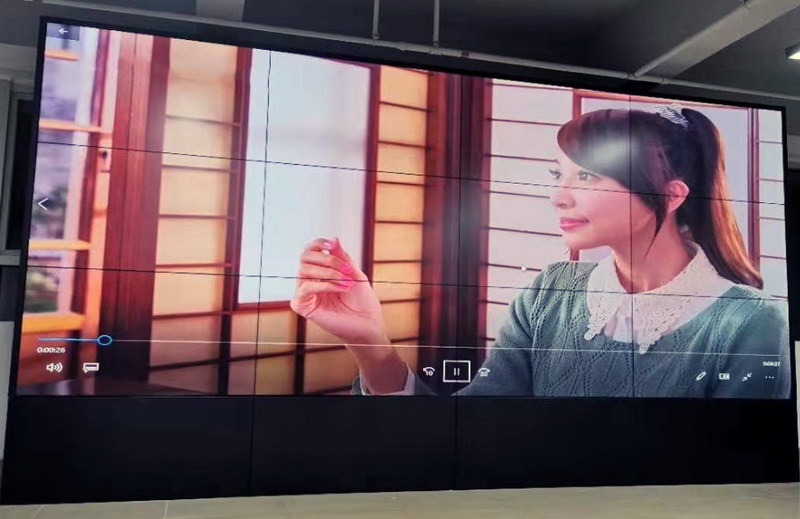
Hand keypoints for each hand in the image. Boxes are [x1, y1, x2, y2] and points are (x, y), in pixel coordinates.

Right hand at [290, 237, 407, 392]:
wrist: (368, 325)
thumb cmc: (363, 302)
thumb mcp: (354, 274)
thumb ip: (342, 258)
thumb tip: (333, 239)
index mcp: (320, 272)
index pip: (309, 252)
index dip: (317, 244)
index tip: (331, 243)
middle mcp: (310, 281)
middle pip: (305, 258)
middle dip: (328, 260)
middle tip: (347, 270)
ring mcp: (305, 294)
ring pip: (304, 271)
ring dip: (329, 273)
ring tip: (347, 282)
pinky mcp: (303, 307)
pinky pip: (305, 288)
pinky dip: (324, 285)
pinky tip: (340, 288)